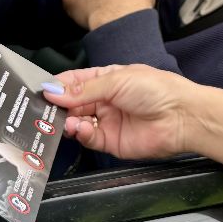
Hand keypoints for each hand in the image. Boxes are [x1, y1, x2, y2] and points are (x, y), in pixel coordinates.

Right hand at [42, 65, 193, 162]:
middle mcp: (104, 100)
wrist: (181, 117)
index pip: (74, 81)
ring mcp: (107, 121)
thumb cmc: (156, 89)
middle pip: (71, 104)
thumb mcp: (116, 80)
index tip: (40, 90)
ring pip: (76, 122)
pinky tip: (80, 129)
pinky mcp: (111, 142)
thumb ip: (83, 89)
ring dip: (67, 122)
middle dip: (57, 107)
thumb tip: (53, 91)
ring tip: (65, 121)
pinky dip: (80, 134)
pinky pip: (88, 138)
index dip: (57, 85)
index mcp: (106, 79)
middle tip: (44, 110)